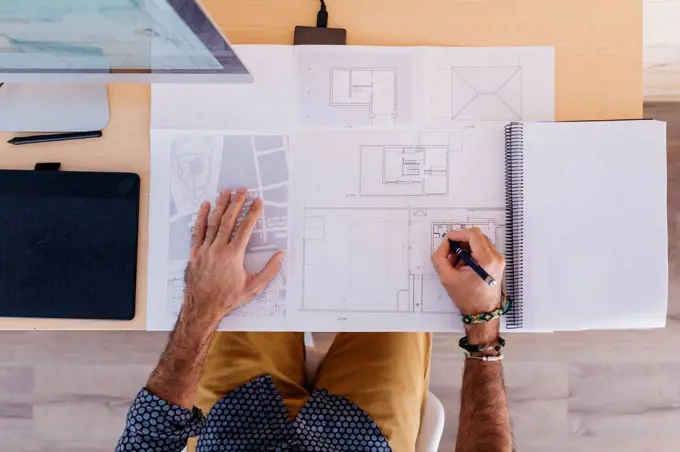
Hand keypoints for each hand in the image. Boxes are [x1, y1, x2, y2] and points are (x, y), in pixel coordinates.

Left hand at [181, 188, 283, 329]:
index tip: (258, 202)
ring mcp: (205, 249)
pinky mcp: (194, 252)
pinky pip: (198, 231)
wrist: (202, 308)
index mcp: (234, 256)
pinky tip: (205, 205)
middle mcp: (218, 249)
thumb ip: (269, 271)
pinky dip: (201, 217)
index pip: (245, 228)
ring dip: (221, 206)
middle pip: (229, 221)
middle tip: (242, 190)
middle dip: (237, 204)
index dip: (252, 213)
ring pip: (213, 223)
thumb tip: (281, 255)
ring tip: (226, 192)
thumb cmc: (228, 298)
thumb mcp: (253, 287)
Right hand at [431, 228, 504, 341]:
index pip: (473, 235)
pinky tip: (464, 265)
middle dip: (461, 241)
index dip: (458, 234)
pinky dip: (472, 253)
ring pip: (480, 242)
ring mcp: (499, 260)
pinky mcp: (497, 263)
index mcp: (486, 260)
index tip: (448, 239)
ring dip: (466, 247)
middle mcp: (496, 258)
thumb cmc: (467, 298)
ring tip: (457, 262)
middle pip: (477, 237)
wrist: (482, 312)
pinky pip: (483, 249)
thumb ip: (440, 257)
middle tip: (450, 252)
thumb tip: (444, 244)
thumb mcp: (447, 278)